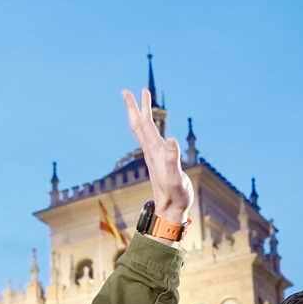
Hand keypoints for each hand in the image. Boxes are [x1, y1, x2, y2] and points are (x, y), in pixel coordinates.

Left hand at [122, 87, 194, 224]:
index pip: (142, 125)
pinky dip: (152, 129)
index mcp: (153, 151)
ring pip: (146, 132)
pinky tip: (155, 130)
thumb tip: (170, 140)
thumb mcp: (175, 177)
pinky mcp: (160, 163)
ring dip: (144, 116)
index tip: (127, 91)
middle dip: (134, 107)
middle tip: (128, 90)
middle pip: (139, 125)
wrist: (171, 213)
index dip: (135, 108)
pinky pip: (153, 140)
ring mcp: (155, 157)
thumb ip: (172, 159)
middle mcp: (151, 152)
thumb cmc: (175, 197)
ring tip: (145, 103)